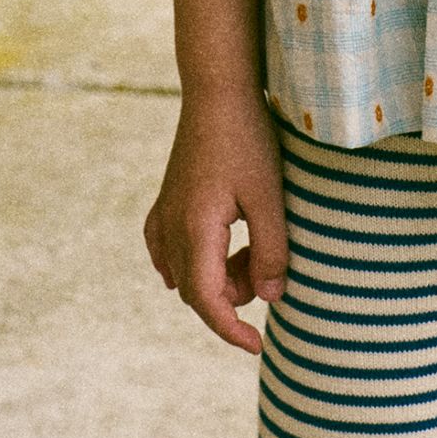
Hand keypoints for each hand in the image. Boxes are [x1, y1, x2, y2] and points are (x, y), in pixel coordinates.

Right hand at [142, 89, 287, 355]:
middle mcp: (171, 227)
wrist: (218, 92)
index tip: (258, 345)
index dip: (231, 331)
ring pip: (183, 273)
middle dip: (231, 300)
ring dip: (217, 278)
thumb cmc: (249, 140)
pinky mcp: (166, 201)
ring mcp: (164, 213)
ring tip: (252, 251)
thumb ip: (272, 250)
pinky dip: (192, 262)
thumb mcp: (270, 198)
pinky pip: (168, 249)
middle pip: (195, 292)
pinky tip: (214, 254)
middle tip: (267, 276)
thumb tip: (270, 297)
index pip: (207, 301)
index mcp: (195, 230)